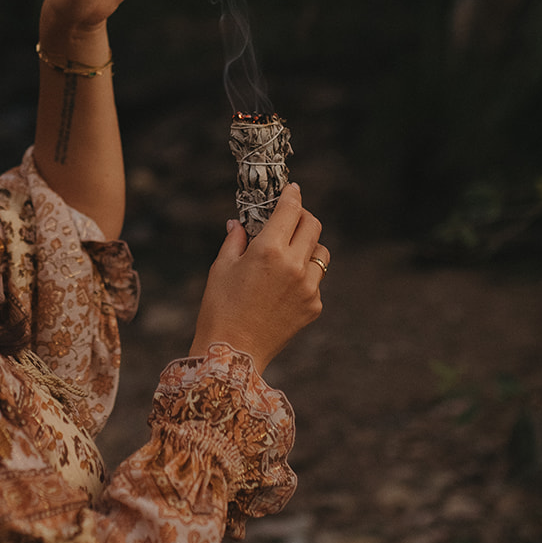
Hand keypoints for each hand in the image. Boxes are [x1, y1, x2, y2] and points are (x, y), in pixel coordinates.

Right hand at [188, 184, 326, 372]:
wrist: (233, 353)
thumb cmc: (220, 307)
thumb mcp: (222, 267)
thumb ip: (236, 240)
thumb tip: (239, 223)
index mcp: (269, 250)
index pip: (290, 210)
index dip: (292, 195)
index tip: (291, 190)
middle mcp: (294, 265)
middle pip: (313, 226)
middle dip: (302, 216)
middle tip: (291, 218)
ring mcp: (308, 287)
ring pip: (321, 253)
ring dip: (309, 246)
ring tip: (290, 253)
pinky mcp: (314, 306)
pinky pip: (316, 281)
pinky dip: (305, 276)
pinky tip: (285, 286)